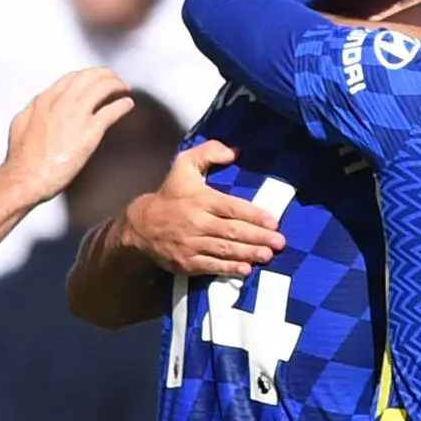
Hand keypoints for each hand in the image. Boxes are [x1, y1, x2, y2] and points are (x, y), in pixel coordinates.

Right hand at [4, 67, 134, 202]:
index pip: (72, 77)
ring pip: (102, 87)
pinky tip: (127, 105)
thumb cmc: (22, 158)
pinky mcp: (89, 132)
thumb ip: (33, 110)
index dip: (87, 75)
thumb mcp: (20, 124)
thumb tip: (40, 104)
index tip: (94, 78)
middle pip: (89, 77)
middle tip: (114, 79)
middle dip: (105, 74)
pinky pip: (111, 111)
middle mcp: (62, 103)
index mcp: (45, 100)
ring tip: (124, 89)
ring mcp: (76, 116)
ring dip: (116, 84)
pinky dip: (122, 105)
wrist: (28, 177)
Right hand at [126, 141, 283, 276]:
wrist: (141, 225)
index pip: (231, 208)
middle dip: (258, 237)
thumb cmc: (170, 194)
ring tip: (268, 255)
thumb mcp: (184, 165)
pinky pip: (211, 266)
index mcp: (200, 199)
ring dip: (248, 253)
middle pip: (232, 231)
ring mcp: (191, 244)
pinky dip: (229, 269)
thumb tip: (236, 152)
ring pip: (224, 249)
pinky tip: (246, 269)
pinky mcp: (186, 262)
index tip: (273, 222)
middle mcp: (197, 222)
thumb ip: (209, 152)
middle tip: (279, 242)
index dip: (254, 215)